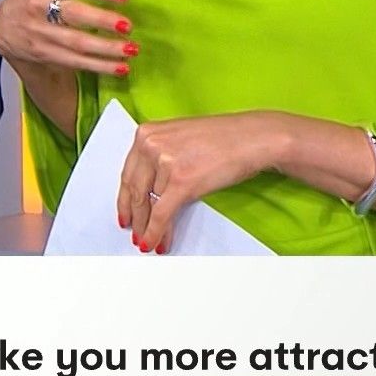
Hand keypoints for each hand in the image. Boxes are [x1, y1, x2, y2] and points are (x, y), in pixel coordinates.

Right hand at [0, 0, 136, 76]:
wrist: (5, 29)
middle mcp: (41, 8)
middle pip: (73, 16)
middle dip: (101, 21)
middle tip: (128, 25)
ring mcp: (43, 35)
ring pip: (77, 44)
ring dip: (106, 49)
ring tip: (132, 49)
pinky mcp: (47, 55)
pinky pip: (77, 63)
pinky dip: (100, 66)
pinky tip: (122, 67)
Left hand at [118, 112, 279, 254]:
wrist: (251, 138)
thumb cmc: (223, 138)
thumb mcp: (179, 139)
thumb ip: (159, 156)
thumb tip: (149, 189)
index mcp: (147, 132)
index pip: (127, 173)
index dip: (124, 199)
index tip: (124, 214)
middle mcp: (151, 144)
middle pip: (134, 191)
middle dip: (135, 217)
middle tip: (135, 232)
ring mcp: (165, 162)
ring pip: (148, 205)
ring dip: (148, 228)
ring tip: (148, 241)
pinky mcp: (181, 181)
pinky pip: (161, 214)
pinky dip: (156, 232)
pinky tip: (155, 243)